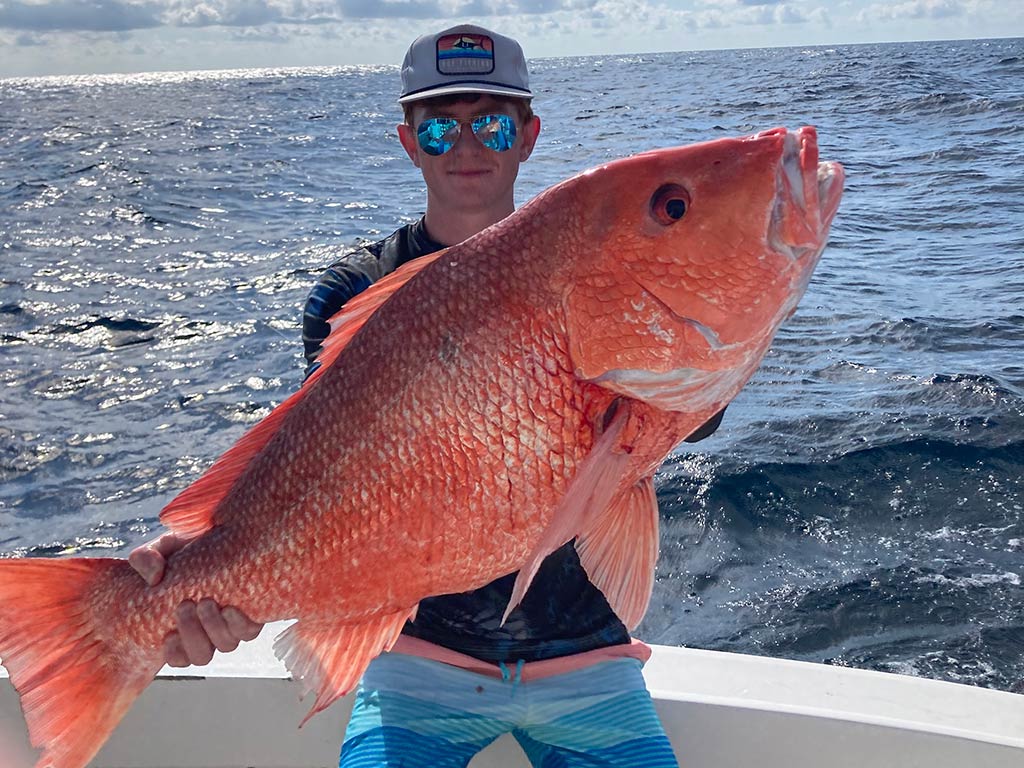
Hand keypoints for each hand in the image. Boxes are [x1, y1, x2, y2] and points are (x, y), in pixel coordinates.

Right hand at [129, 533, 263, 666]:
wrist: (218, 535)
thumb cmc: (189, 548)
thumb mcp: (163, 548)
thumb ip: (146, 559)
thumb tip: (153, 577)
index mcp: (184, 625)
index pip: (178, 657)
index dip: (175, 653)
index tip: (168, 634)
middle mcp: (209, 630)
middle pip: (202, 656)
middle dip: (192, 634)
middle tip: (185, 605)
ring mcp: (232, 623)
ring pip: (226, 646)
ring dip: (214, 629)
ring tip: (206, 602)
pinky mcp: (254, 612)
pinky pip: (249, 632)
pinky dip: (239, 625)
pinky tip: (229, 609)